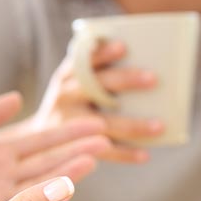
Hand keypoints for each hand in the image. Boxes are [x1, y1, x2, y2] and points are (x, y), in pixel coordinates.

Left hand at [0, 92, 110, 200]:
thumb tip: (17, 98)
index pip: (38, 139)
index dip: (65, 132)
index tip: (93, 123)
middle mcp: (4, 174)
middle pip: (47, 159)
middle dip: (76, 147)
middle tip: (107, 136)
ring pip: (41, 182)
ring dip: (68, 169)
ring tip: (96, 156)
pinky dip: (45, 196)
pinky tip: (66, 188)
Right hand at [34, 40, 163, 163]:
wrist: (41, 140)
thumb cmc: (73, 105)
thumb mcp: (74, 84)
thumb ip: (97, 73)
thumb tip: (143, 65)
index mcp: (67, 76)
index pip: (86, 59)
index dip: (103, 53)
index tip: (122, 46)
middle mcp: (65, 96)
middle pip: (98, 86)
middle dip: (126, 80)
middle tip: (154, 79)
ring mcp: (67, 123)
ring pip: (104, 123)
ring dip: (133, 125)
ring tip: (159, 126)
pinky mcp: (74, 147)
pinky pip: (104, 151)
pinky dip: (125, 153)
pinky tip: (145, 154)